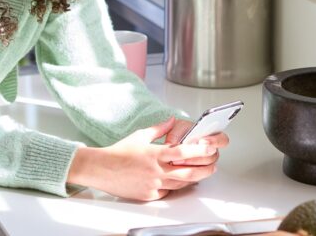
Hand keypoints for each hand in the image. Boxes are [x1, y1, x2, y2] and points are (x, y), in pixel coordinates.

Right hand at [67, 117, 218, 200]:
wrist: (101, 169)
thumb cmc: (119, 152)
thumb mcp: (140, 135)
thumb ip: (159, 128)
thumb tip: (171, 120)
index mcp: (155, 154)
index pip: (183, 153)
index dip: (200, 151)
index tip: (210, 148)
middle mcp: (156, 171)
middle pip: (188, 172)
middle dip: (205, 170)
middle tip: (213, 166)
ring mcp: (153, 185)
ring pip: (180, 184)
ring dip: (193, 179)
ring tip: (202, 173)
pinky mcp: (148, 195)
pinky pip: (167, 192)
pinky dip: (175, 187)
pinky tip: (181, 182)